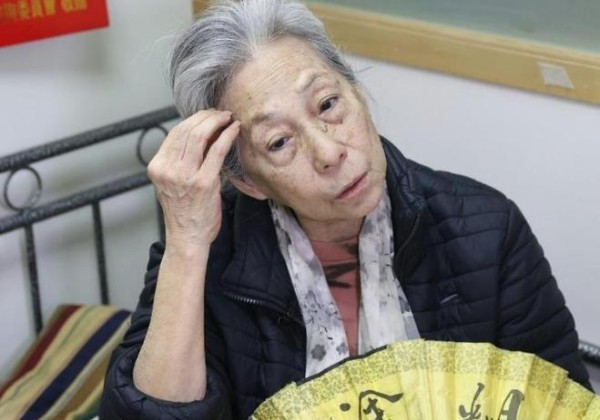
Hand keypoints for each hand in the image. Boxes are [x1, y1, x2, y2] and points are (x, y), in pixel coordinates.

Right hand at [148, 109, 239, 246]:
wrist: (187, 238)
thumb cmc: (184, 212)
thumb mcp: (174, 182)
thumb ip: (181, 160)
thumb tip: (203, 133)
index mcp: (157, 166)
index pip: (175, 133)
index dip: (194, 120)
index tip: (209, 116)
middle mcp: (167, 169)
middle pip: (187, 130)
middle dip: (207, 117)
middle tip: (221, 114)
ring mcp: (184, 175)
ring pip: (200, 135)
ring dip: (217, 122)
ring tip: (229, 119)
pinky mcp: (203, 182)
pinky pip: (216, 150)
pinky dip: (227, 136)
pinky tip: (234, 130)